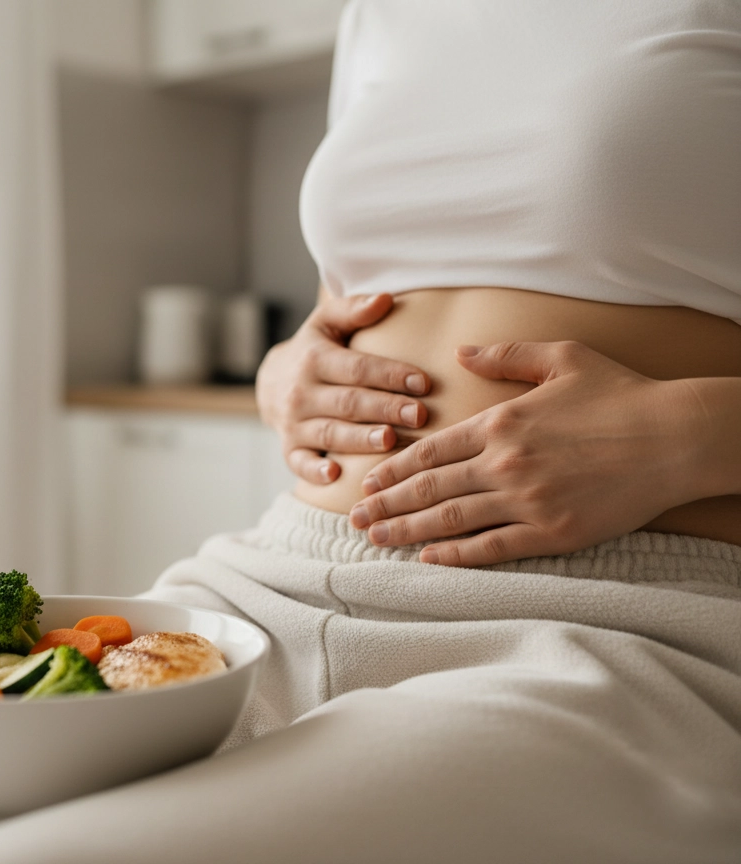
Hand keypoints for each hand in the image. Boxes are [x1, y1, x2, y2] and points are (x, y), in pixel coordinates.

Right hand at [256, 293, 430, 484]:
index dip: (390, 375)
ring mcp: (293, 423)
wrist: (271, 381)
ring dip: (360, 439)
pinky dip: (314, 472)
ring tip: (391, 440)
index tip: (424, 382)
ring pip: (330, 433)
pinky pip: (299, 463)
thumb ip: (353, 309)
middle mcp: (301, 392)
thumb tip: (385, 299)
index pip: (357, 368)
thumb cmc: (314, 349)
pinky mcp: (289, 448)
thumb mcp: (326, 322)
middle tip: (419, 415)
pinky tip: (336, 476)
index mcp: (314, 359)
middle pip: (348, 402)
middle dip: (384, 409)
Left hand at [349, 341, 697, 565]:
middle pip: (429, 488)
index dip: (394, 469)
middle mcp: (504, 463)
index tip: (368, 481)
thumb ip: (506, 356)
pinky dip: (456, 555)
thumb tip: (462, 352)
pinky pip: (492, 547)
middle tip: (354, 518)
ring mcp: (526, 500)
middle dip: (386, 504)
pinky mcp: (552, 531)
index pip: (431, 450)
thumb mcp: (562, 357)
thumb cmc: (621, 394)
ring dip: (407, 531)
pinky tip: (428, 558)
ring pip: (450, 520)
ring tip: (376, 539)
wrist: (676, 436)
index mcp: (501, 421)